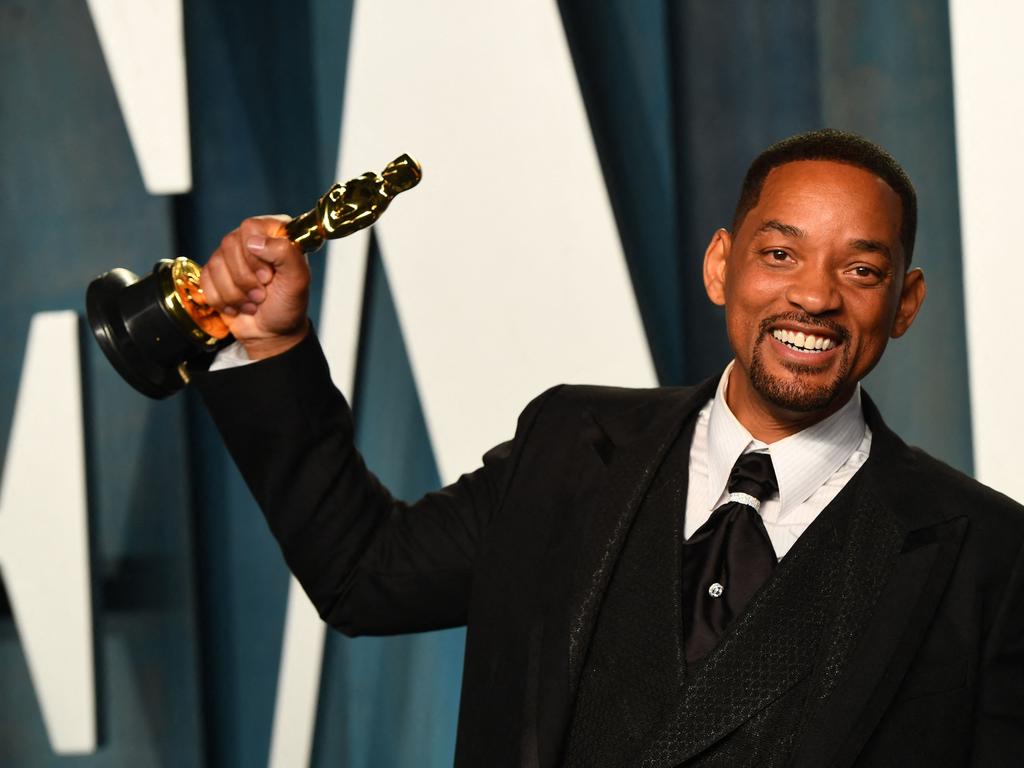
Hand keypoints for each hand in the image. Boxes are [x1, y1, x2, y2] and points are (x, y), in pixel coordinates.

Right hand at [200, 216, 310, 359]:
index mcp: (274, 233)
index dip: (255, 256)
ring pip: (216, 263)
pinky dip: (222, 299)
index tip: (268, 277)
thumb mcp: (298, 280)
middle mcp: (251, 239)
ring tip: (254, 301)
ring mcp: (231, 256)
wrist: (272, 333)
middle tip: (262, 294)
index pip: (250, 227)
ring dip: (235, 293)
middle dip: (245, 279)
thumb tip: (255, 241)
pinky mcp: (214, 273)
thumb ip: (286, 254)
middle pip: (229, 244)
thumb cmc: (288, 305)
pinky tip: (239, 305)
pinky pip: (205, 280)